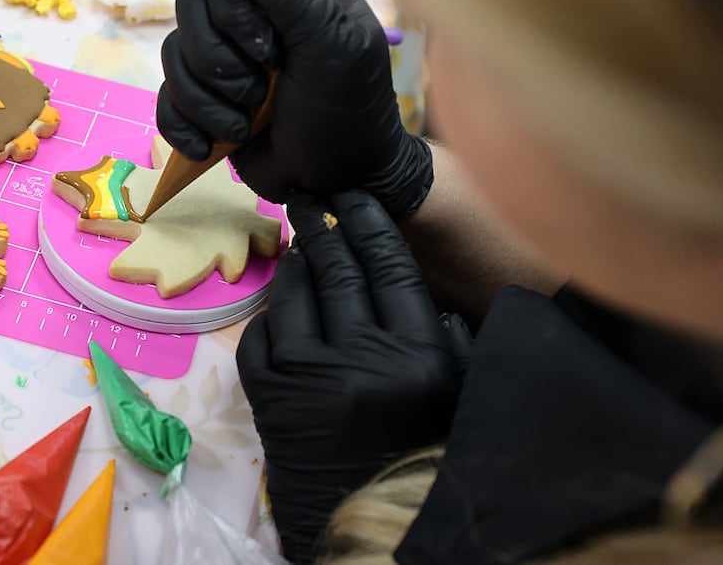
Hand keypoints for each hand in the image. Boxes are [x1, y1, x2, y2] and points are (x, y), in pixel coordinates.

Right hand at [158, 0, 431, 217]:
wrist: (339, 184)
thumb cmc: (349, 109)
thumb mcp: (331, 43)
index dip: (233, 6)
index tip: (271, 50)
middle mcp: (252, 13)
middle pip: (190, 3)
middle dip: (218, 60)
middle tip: (259, 92)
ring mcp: (226, 56)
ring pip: (173, 52)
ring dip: (205, 99)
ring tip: (244, 126)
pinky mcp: (206, 98)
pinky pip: (164, 96)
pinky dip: (182, 126)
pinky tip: (212, 146)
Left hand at [237, 190, 471, 564]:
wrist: (361, 523)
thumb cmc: (418, 462)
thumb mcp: (460, 405)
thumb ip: (457, 351)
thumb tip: (435, 301)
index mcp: (418, 359)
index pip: (392, 270)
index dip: (371, 225)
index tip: (357, 198)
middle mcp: (361, 359)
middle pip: (341, 272)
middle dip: (326, 227)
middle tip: (313, 197)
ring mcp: (306, 375)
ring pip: (297, 294)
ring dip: (297, 261)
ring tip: (299, 236)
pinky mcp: (267, 395)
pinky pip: (262, 333)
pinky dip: (271, 311)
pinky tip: (281, 298)